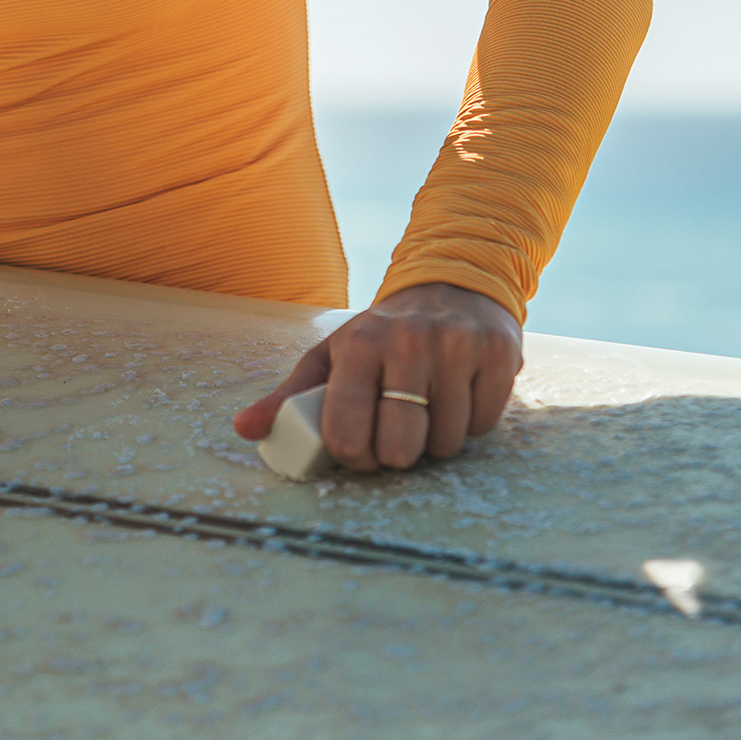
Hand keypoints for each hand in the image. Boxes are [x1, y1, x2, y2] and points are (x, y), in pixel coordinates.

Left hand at [233, 282, 522, 470]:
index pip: (347, 431)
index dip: (354, 456)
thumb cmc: (383, 334)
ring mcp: (455, 346)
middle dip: (398, 453)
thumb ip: (290, 398)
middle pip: (401, 446)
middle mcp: (406, 341)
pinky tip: (459, 392)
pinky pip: (482, 425)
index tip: (360, 449)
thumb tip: (244, 429)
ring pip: (445, 443)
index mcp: (357, 344)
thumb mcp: (332, 356)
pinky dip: (471, 422)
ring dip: (436, 439)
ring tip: (428, 404)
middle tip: (397, 432)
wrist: (453, 283)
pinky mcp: (496, 354)